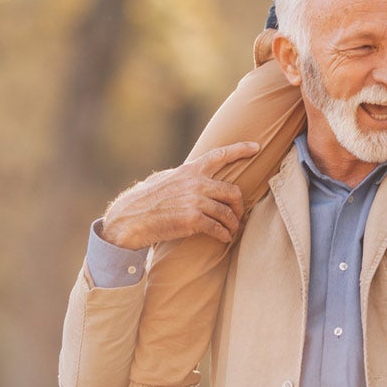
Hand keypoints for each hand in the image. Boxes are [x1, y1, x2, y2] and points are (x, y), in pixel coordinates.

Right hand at [100, 140, 260, 250]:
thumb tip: (190, 174)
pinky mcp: (193, 220)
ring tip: (232, 230)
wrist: (129, 219)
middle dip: (239, 205)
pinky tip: (224, 238)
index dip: (240, 150)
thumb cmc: (143, 200)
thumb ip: (181, 176)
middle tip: (238, 214)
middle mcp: (195, 183)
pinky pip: (218, 228)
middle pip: (232, 191)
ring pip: (228, 212)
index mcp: (189, 170)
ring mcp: (195, 201)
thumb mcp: (163, 179)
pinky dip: (224, 234)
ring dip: (233, 224)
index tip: (256, 147)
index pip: (219, 156)